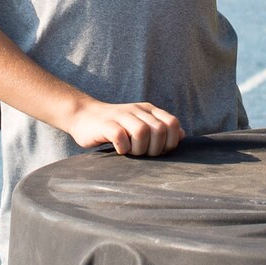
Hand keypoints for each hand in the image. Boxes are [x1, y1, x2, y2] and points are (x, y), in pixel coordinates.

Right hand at [65, 99, 182, 156]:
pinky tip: (120, 150)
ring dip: (139, 149)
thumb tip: (182, 135)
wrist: (83, 116)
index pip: (172, 123)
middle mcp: (137, 110)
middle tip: (143, 154)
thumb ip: (160, 128)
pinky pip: (120, 136)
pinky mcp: (106, 124)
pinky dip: (123, 148)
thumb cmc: (115, 126)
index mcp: (149, 110)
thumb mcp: (140, 124)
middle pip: (159, 130)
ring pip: (142, 132)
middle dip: (155, 148)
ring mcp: (121, 116)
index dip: (170, 142)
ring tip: (131, 152)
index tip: (159, 151)